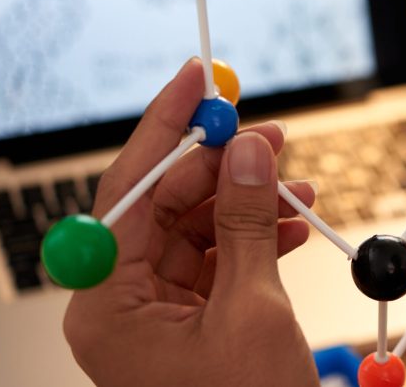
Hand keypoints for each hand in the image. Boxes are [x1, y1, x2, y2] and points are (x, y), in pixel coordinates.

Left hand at [63, 59, 319, 385]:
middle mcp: (121, 307)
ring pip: (197, 232)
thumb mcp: (254, 310)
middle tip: (272, 133)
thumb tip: (248, 148)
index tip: (193, 80)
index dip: (164, 131)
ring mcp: (157, 317)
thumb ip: (248, 222)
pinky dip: (259, 240)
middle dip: (222, 168)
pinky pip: (219, 263)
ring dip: (251, 204)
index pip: (125, 194)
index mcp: (106, 308)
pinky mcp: (192, 324)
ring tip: (300, 182)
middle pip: (163, 208)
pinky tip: (297, 222)